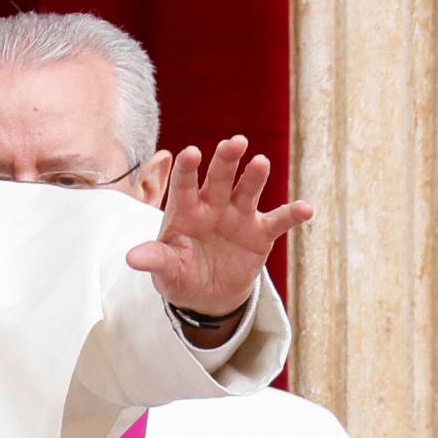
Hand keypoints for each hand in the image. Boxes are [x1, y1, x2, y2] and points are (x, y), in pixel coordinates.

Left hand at [127, 136, 312, 316]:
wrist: (207, 294)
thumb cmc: (181, 274)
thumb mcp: (166, 270)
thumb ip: (154, 259)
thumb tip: (131, 258)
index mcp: (185, 210)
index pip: (184, 185)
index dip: (187, 169)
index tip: (191, 153)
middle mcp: (213, 206)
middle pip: (219, 177)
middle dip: (226, 160)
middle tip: (234, 142)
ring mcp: (238, 216)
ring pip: (248, 190)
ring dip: (255, 176)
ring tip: (261, 163)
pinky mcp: (260, 232)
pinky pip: (278, 220)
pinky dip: (291, 214)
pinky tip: (306, 209)